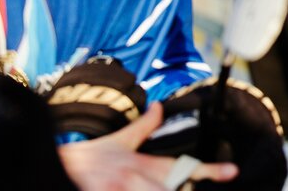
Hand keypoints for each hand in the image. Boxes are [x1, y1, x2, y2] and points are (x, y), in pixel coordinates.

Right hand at [59, 102, 237, 190]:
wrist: (54, 165)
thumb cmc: (89, 158)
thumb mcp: (118, 141)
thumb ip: (144, 126)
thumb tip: (160, 106)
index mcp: (144, 163)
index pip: (183, 167)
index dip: (210, 170)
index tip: (233, 171)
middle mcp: (136, 177)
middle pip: (171, 189)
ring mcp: (120, 189)